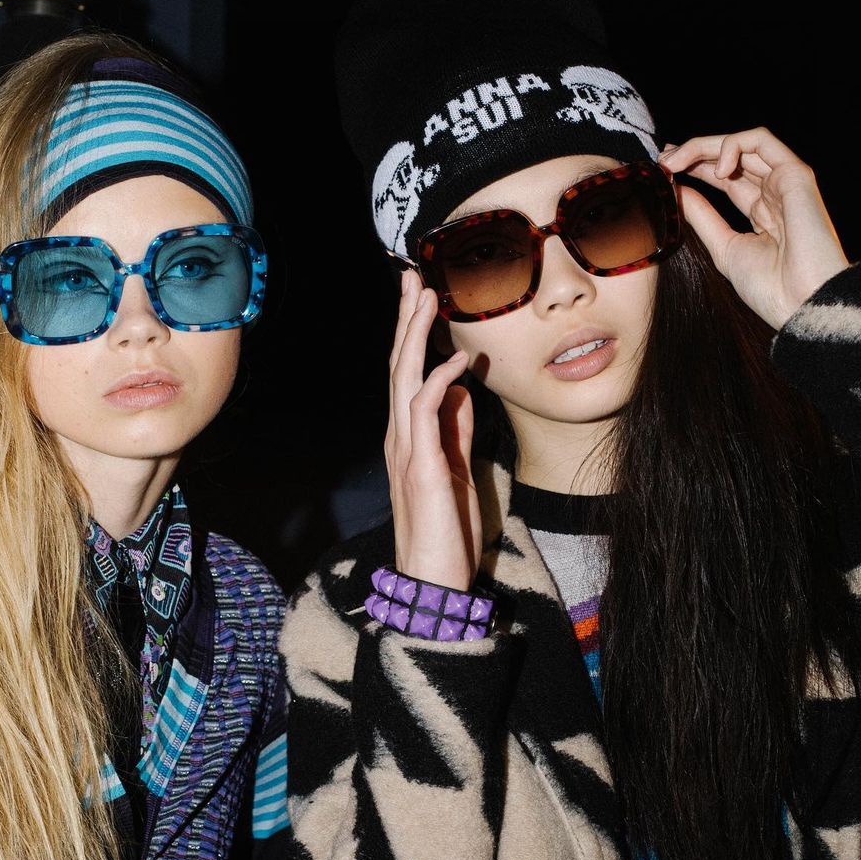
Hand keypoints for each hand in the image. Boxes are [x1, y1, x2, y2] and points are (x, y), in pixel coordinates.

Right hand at [386, 269, 481, 590]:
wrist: (434, 582)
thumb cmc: (446, 534)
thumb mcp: (457, 471)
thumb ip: (456, 431)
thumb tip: (461, 391)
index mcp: (409, 439)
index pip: (407, 376)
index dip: (413, 335)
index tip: (421, 296)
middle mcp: (400, 439)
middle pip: (399, 367)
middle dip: (406, 320)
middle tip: (412, 276)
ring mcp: (407, 452)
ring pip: (405, 380)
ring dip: (416, 337)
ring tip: (426, 297)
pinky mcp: (421, 468)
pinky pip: (424, 413)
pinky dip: (439, 382)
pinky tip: (456, 360)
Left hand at [659, 128, 848, 330]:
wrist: (800, 302)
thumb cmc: (769, 287)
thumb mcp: (724, 247)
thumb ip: (703, 218)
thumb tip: (678, 192)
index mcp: (761, 210)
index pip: (724, 177)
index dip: (694, 167)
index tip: (663, 170)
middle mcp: (774, 190)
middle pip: (731, 156)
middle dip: (694, 151)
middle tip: (663, 158)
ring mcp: (785, 180)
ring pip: (743, 143)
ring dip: (704, 146)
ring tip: (675, 160)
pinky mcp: (795, 173)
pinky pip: (761, 141)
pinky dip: (732, 145)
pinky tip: (714, 169)